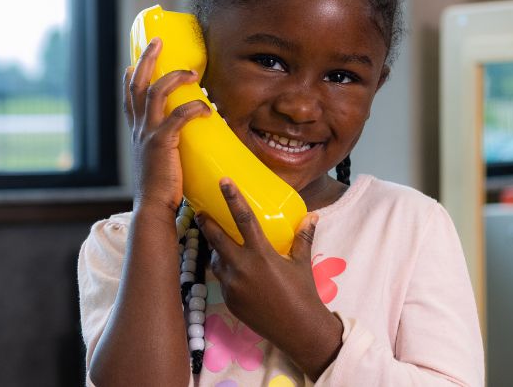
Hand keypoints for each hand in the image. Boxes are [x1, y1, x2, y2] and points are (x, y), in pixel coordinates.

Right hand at [125, 38, 209, 216]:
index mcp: (136, 132)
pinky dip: (194, 108)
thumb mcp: (159, 161)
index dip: (131, 76)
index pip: (129, 97)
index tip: (136, 60)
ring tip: (192, 71)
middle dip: (147, 59)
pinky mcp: (162, 143)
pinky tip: (208, 109)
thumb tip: (193, 139)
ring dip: (174, 76)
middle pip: (137, 84)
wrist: (153, 207)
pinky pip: (179, 115)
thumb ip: (170, 147)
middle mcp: (138, 129)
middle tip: (157, 40)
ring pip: (156, 92)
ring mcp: (148, 134)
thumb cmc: (162, 189)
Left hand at [198, 178, 343, 378]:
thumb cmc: (303, 294)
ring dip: (217, 251)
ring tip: (220, 243)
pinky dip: (225, 271)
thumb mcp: (302, 263)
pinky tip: (233, 269)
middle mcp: (242, 268)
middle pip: (216, 238)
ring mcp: (233, 286)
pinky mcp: (229, 301)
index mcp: (261, 254)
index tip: (223, 181)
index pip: (243, 219)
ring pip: (216, 261)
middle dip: (206, 223)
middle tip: (200, 211)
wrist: (298, 330)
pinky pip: (222, 280)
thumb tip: (312, 217)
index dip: (232, 198)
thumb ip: (302, 238)